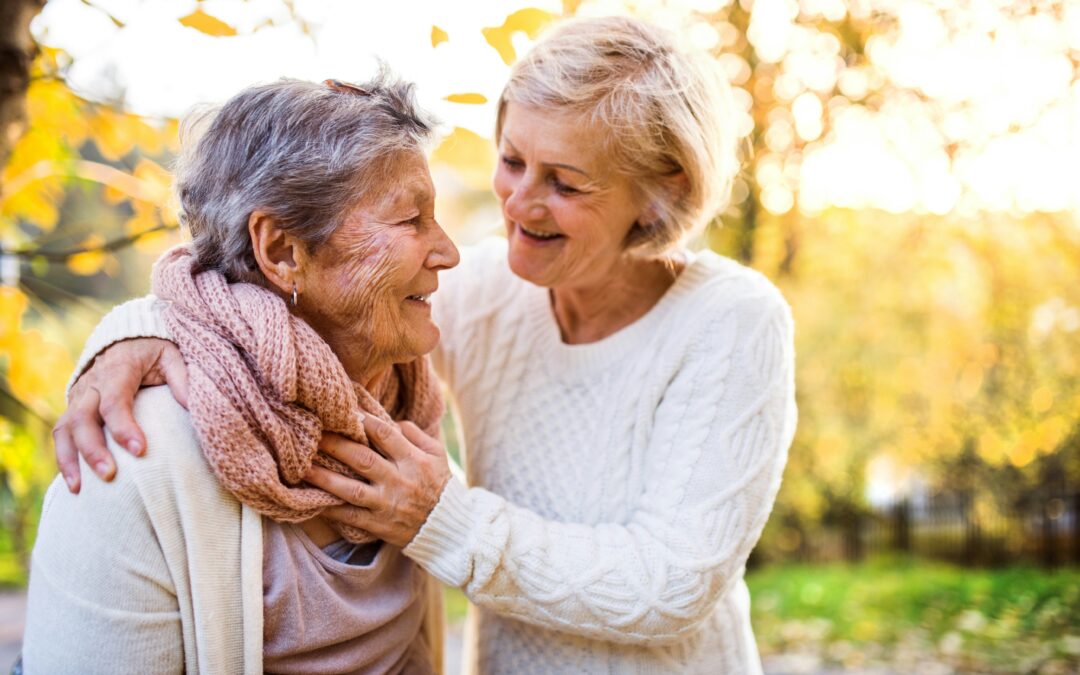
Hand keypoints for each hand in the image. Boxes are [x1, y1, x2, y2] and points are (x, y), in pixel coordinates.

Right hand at [53, 338, 188, 492]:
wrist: (123, 340)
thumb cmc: (152, 352)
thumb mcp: (171, 355)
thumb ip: (182, 377)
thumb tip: (191, 405)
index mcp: (117, 370)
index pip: (115, 401)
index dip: (124, 426)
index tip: (140, 450)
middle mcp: (91, 384)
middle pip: (83, 418)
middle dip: (93, 449)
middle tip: (109, 475)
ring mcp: (78, 398)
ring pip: (66, 429)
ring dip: (71, 460)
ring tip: (80, 489)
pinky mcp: (72, 409)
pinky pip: (62, 436)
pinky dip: (65, 460)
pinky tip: (75, 486)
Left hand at [304, 415, 450, 547]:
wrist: (448, 527)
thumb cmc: (440, 485)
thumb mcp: (437, 455)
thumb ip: (415, 434)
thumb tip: (390, 420)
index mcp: (414, 459)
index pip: (385, 434)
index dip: (362, 420)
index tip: (343, 411)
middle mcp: (399, 480)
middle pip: (362, 459)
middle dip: (335, 445)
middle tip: (313, 434)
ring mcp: (387, 504)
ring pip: (351, 489)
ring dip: (325, 478)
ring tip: (303, 468)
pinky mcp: (379, 525)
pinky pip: (350, 517)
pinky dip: (331, 509)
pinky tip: (312, 500)